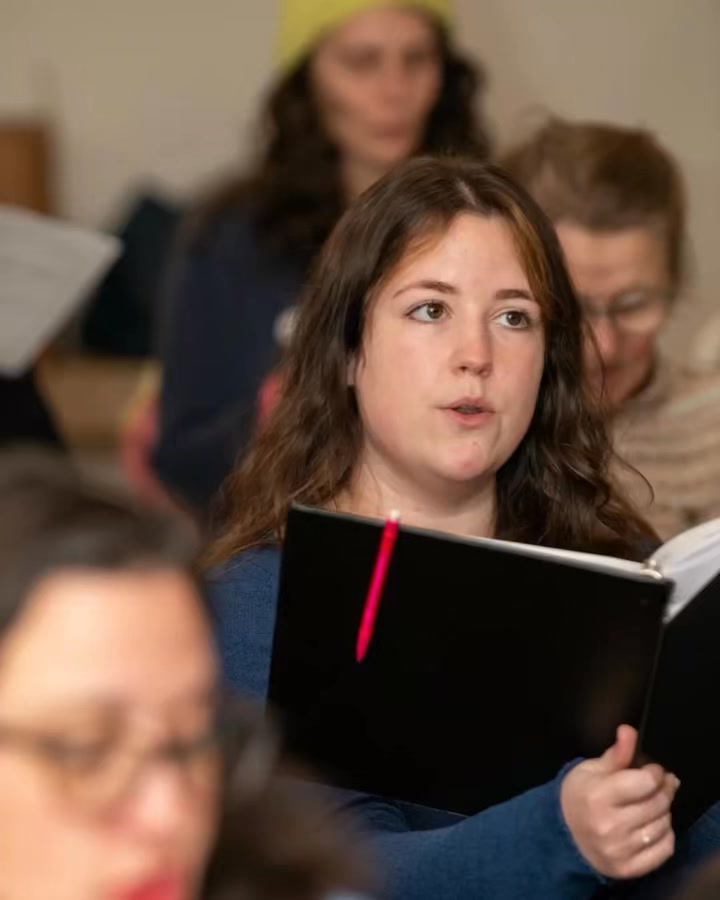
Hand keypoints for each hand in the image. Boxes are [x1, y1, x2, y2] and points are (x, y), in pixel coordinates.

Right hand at [561, 725, 679, 878]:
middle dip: (663, 790)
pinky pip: (665, 849)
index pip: (646, 782)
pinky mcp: (628, 868)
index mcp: (599, 796)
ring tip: (652, 804)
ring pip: (664, 825)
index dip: (654, 772)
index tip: (651, 769)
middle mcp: (610, 825)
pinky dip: (664, 835)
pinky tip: (652, 826)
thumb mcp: (592, 770)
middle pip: (658, 803)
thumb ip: (616, 754)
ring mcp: (620, 850)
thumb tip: (628, 730)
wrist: (563, 835)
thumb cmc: (579, 795)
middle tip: (658, 785)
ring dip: (663, 811)